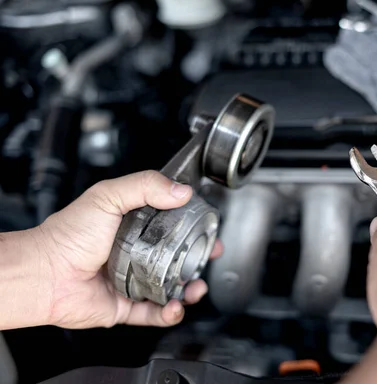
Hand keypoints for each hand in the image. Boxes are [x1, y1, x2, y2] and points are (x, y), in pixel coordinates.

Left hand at [36, 170, 222, 328]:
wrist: (44, 274)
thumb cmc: (67, 235)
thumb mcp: (107, 196)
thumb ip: (145, 186)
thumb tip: (181, 191)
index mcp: (132, 226)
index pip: (171, 224)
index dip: (193, 227)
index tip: (208, 228)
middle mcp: (134, 252)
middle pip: (176, 257)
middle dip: (197, 260)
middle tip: (208, 257)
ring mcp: (131, 279)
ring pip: (169, 287)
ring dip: (188, 289)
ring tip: (195, 287)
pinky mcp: (124, 306)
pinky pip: (153, 313)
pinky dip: (169, 313)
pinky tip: (176, 306)